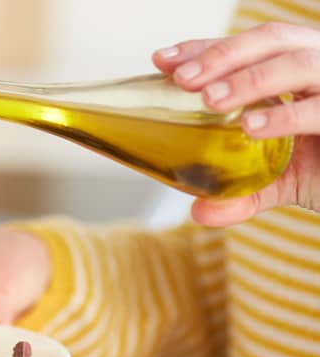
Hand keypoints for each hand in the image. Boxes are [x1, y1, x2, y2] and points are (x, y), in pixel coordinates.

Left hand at [153, 22, 319, 225]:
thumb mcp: (279, 179)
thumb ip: (241, 193)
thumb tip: (199, 212)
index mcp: (297, 69)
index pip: (248, 46)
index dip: (206, 47)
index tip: (163, 59)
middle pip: (273, 40)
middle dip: (224, 56)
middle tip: (183, 80)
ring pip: (298, 64)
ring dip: (251, 79)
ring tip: (210, 101)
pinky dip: (286, 116)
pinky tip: (252, 127)